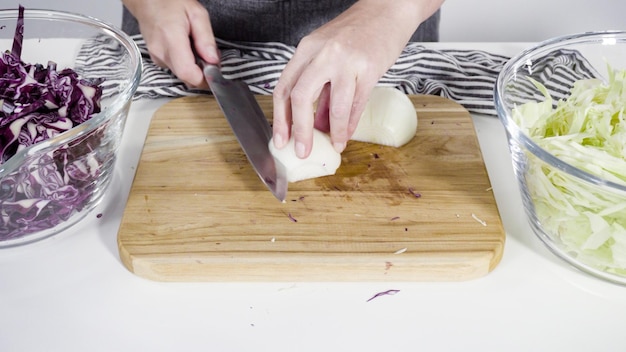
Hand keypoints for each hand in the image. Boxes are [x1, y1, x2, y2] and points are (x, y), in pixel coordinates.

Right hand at [122, 0, 219, 86]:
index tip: (215, 74)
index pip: (187, 72)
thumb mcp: (197, 14)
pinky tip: (187, 49)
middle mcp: (161, 52)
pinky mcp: (156, 59)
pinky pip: (176, 69)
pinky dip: (185, 64)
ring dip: (194, 68)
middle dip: (202, 73)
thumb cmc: (171, 3)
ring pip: (182, 74)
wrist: (148, 1)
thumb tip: (213, 60)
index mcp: (172, 39)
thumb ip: (206, 39)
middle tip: (210, 57)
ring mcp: (157, 57)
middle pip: (186, 77)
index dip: (204, 80)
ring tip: (197, 48)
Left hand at [272, 0, 441, 157]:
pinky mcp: (370, 68)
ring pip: (335, 107)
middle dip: (300, 131)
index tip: (280, 140)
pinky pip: (357, 104)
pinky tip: (347, 134)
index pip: (284, 88)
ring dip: (333, 132)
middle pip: (301, 98)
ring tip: (334, 145)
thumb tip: (316, 125)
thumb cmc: (356, 33)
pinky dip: (350, 124)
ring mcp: (346, 61)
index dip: (280, 119)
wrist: (387, 10)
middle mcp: (322, 54)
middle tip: (302, 151)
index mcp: (306, 49)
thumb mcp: (328, 54)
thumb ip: (321, 88)